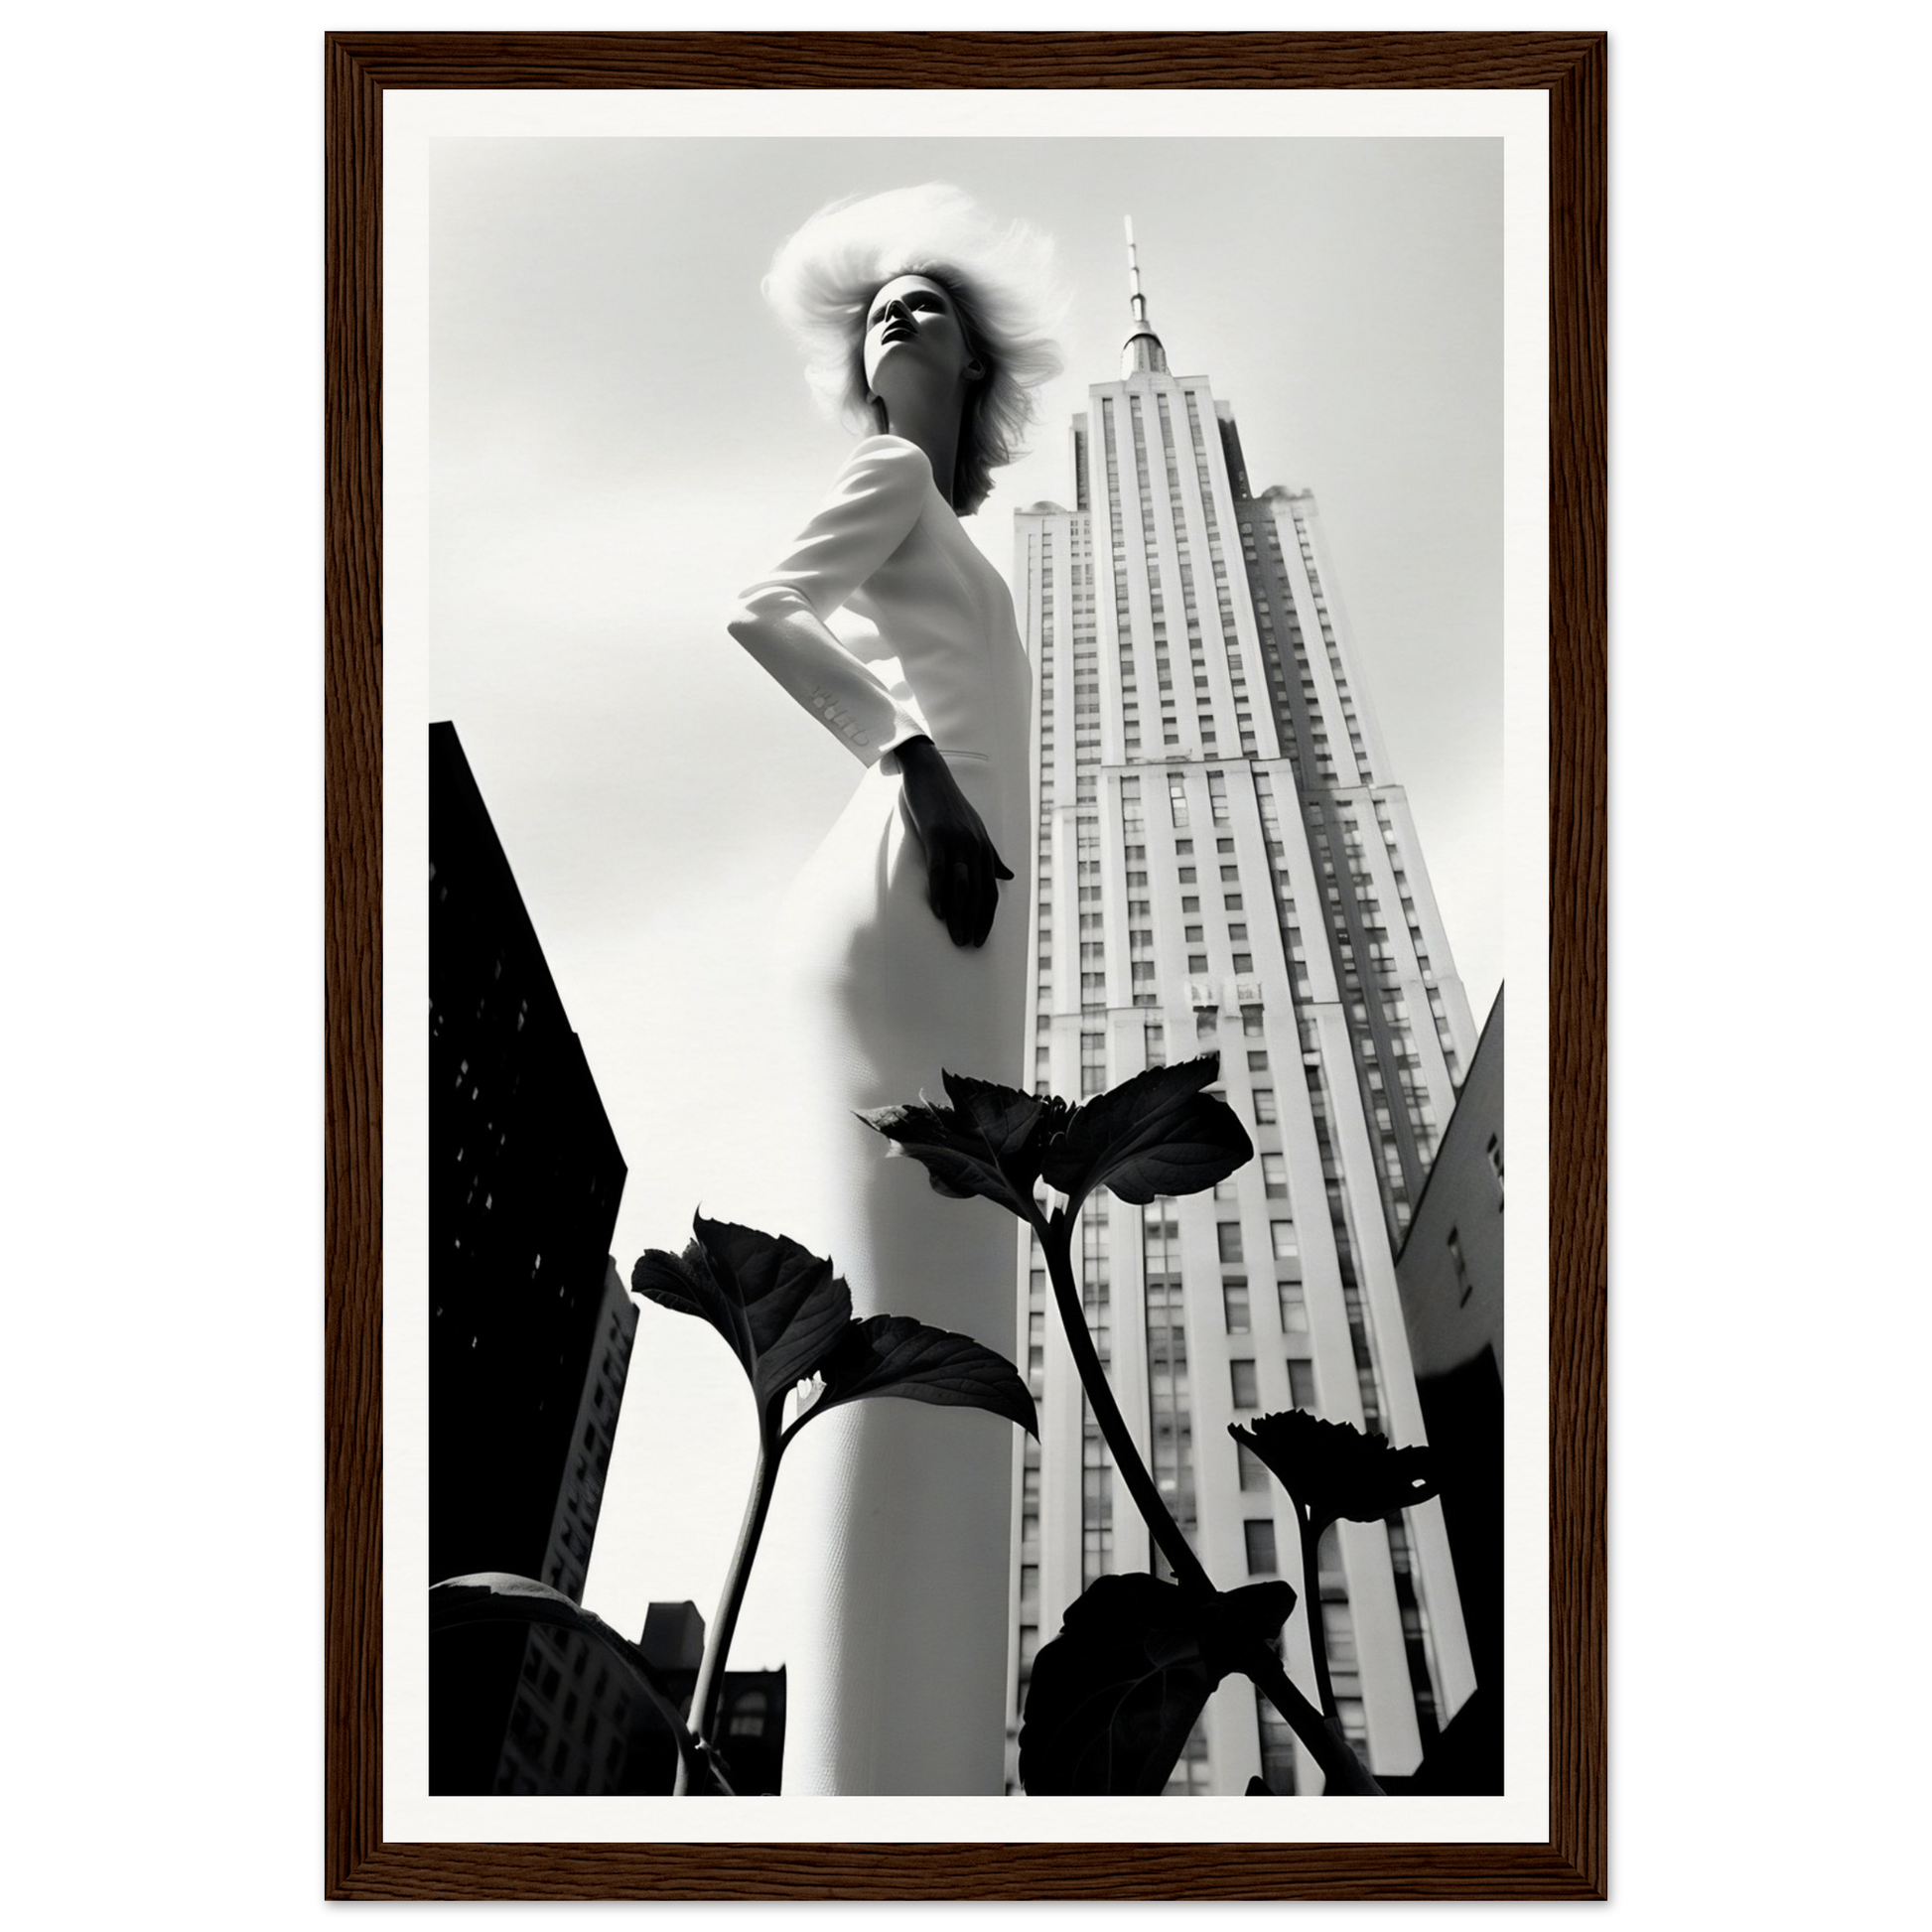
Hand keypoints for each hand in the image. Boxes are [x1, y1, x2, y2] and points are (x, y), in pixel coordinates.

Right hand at [895, 737, 1012, 947]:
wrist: (930, 774)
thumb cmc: (949, 804)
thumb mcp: (975, 830)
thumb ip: (992, 855)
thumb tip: (1009, 875)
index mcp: (985, 849)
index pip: (991, 891)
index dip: (987, 918)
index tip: (981, 939)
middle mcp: (976, 846)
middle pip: (979, 893)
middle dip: (974, 922)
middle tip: (967, 945)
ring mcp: (957, 841)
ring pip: (962, 886)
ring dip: (959, 915)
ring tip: (955, 937)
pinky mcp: (937, 835)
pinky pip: (940, 870)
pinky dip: (940, 893)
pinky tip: (939, 912)